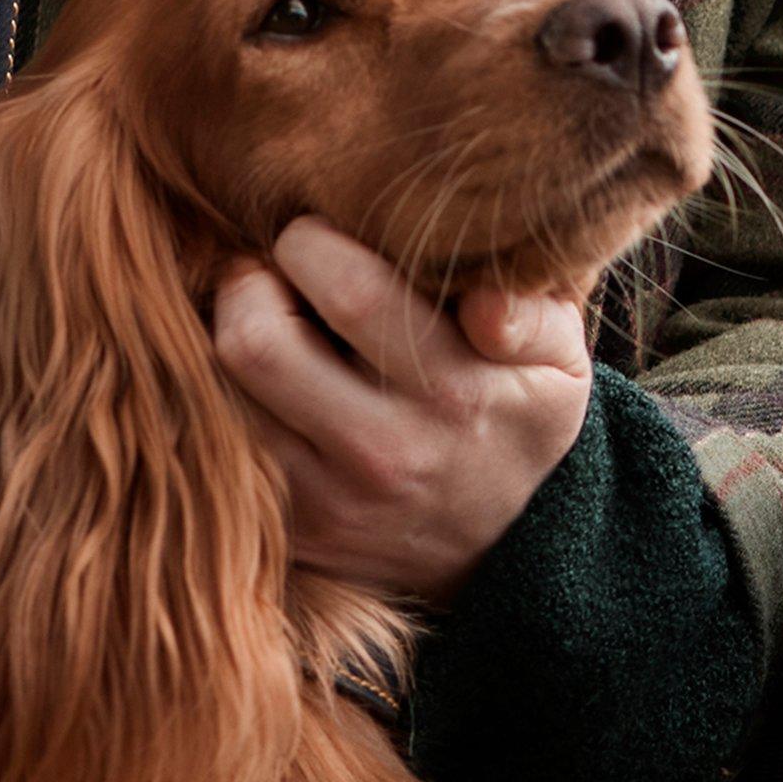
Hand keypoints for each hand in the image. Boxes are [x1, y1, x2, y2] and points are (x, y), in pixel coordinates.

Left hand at [213, 222, 591, 604]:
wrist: (505, 545)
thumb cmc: (517, 417)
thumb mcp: (562, 363)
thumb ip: (534, 315)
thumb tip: (484, 303)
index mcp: (455, 395)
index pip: (351, 291)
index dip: (311, 241)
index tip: (317, 236)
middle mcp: (385, 453)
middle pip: (254, 343)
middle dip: (248, 284)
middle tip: (274, 275)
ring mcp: (329, 502)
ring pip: (220, 394)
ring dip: (231, 341)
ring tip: (272, 326)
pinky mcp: (292, 531)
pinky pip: (221, 445)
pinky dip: (229, 398)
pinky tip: (270, 382)